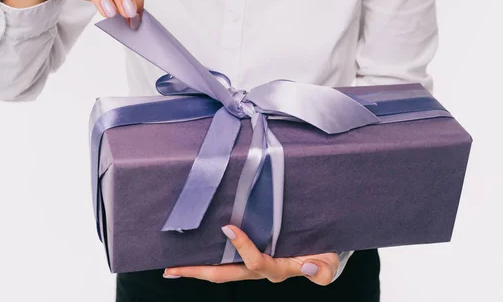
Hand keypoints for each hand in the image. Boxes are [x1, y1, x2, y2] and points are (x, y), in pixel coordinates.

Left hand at [163, 225, 339, 285]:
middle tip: (172, 268)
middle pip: (225, 274)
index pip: (255, 261)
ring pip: (222, 270)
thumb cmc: (325, 257)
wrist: (325, 256)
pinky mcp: (250, 258)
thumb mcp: (330, 264)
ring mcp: (253, 264)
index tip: (228, 227)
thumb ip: (323, 270)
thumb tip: (310, 268)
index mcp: (277, 269)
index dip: (241, 246)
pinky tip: (193, 253)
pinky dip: (208, 259)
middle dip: (198, 272)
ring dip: (198, 268)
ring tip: (174, 265)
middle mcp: (260, 268)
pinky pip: (226, 261)